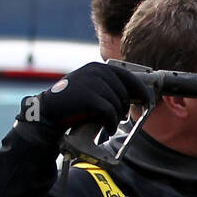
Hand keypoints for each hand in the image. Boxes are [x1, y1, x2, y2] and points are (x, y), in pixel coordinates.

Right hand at [22, 61, 152, 137]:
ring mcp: (92, 82)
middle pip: (125, 92)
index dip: (140, 89)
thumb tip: (137, 97)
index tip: (147, 100)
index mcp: (98, 68)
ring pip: (118, 103)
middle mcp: (95, 71)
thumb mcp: (93, 90)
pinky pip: (110, 112)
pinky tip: (107, 128)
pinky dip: (111, 124)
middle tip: (120, 118)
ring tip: (108, 123)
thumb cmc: (74, 104)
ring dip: (116, 118)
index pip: (127, 76)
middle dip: (125, 108)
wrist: (49, 112)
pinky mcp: (89, 96)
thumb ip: (110, 89)